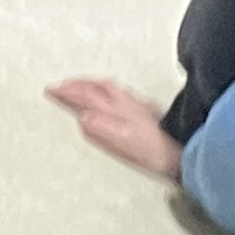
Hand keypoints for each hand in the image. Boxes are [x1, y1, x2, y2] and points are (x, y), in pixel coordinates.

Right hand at [47, 74, 183, 180]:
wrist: (183, 151)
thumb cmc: (154, 151)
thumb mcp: (123, 142)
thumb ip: (102, 128)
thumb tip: (83, 116)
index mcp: (116, 109)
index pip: (86, 96)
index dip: (67, 92)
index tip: (51, 89)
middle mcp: (125, 102)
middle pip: (96, 86)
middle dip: (76, 84)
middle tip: (61, 84)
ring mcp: (137, 105)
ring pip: (108, 87)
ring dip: (91, 83)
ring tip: (81, 84)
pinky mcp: (147, 110)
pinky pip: (119, 92)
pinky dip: (107, 89)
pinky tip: (112, 95)